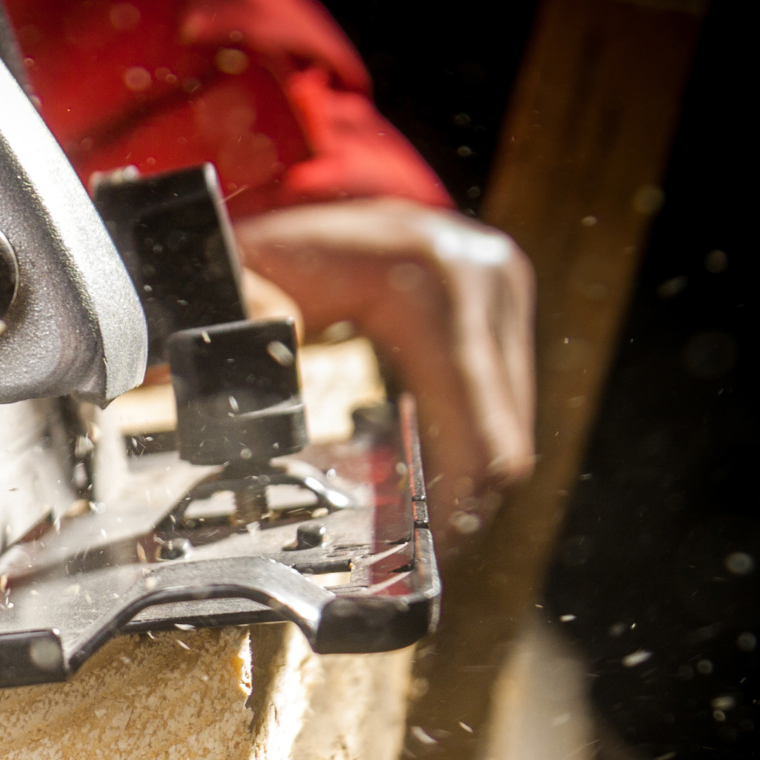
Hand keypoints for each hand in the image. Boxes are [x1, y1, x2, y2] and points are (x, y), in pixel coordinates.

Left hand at [233, 198, 535, 538]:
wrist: (323, 206)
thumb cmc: (277, 253)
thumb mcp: (246, 281)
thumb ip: (250, 313)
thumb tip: (280, 347)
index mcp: (427, 282)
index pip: (473, 415)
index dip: (458, 494)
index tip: (429, 551)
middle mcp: (484, 282)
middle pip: (507, 428)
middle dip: (470, 498)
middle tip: (426, 553)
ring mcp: (505, 292)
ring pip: (513, 418)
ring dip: (474, 472)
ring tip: (426, 523)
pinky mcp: (507, 308)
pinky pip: (503, 397)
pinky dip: (472, 440)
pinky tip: (432, 474)